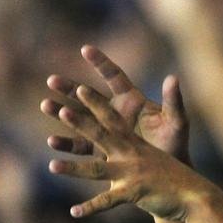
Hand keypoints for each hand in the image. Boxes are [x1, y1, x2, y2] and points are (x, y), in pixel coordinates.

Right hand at [43, 46, 189, 160]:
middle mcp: (115, 112)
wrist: (169, 174)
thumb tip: (173, 78)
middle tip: (52, 80)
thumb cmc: (176, 144)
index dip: (101, 63)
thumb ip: (173, 102)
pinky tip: (52, 140)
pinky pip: (80, 146)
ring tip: (46, 105)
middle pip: (89, 95)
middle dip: (70, 88)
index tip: (85, 49)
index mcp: (132, 100)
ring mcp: (106, 131)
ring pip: (79, 118)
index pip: (114, 76)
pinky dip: (66, 143)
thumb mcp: (177, 122)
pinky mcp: (101, 151)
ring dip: (62, 112)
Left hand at [45, 81, 209, 220]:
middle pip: (101, 135)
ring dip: (74, 168)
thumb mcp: (154, 157)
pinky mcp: (134, 192)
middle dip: (79, 122)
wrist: (194, 197)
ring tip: (51, 166)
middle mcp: (131, 154)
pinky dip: (91, 207)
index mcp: (134, 143)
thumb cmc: (174, 177)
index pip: (112, 118)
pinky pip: (108, 201)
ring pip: (97, 169)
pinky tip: (74, 212)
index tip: (78, 88)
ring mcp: (132, 173)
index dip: (95, 103)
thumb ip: (135, 147)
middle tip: (61, 110)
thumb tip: (133, 133)